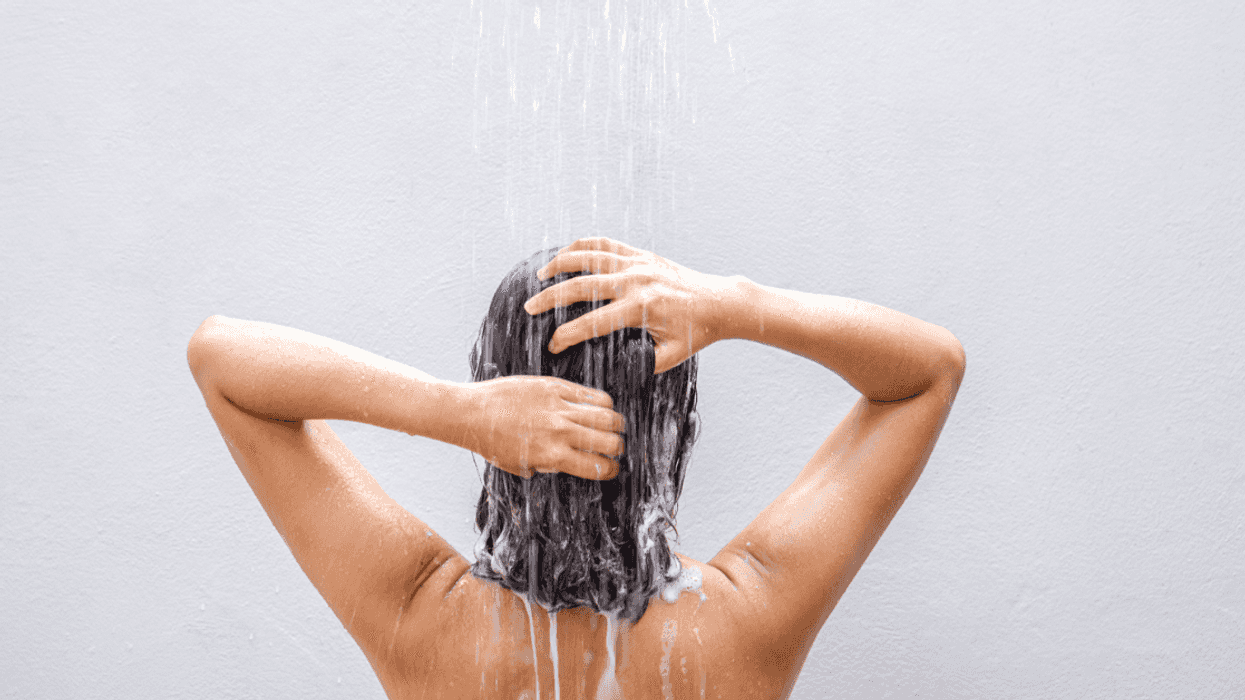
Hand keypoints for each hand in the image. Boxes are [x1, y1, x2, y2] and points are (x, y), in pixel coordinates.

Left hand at [463, 375, 624, 479]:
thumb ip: (547, 466)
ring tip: (613, 426)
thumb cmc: (492, 442)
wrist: (472, 413)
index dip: (610, 470)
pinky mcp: (554, 387)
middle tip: (615, 447)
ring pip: (606, 416)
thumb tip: (569, 464)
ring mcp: (558, 408)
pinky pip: (590, 394)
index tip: (612, 468)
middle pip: (609, 441)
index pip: (596, 467)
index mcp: (552, 456)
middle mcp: (559, 432)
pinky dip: (602, 402)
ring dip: (615, 424)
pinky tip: (601, 406)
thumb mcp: (520, 464)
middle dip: (617, 447)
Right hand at [523, 237, 727, 372]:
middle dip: (551, 298)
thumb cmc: (695, 332)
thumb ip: (641, 365)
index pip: (593, 322)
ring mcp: (637, 263)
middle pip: (581, 285)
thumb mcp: (670, 357)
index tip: (552, 344)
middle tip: (530, 308)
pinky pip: (605, 244)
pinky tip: (565, 254)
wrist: (720, 301)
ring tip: (540, 277)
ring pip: (588, 257)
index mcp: (641, 309)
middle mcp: (635, 281)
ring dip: (560, 264)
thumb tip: (612, 371)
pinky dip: (581, 246)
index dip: (568, 335)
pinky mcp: (641, 254)